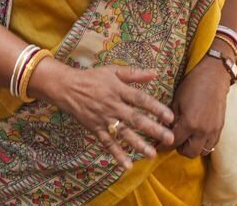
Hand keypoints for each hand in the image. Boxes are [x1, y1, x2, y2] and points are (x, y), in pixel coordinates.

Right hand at [30, 59, 175, 169]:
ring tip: (152, 154)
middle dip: (153, 129)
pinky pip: (107, 143)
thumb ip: (134, 74)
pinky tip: (127, 165)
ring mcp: (103, 119)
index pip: (140, 99)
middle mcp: (112, 105)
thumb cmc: (91, 78)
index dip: (156, 108)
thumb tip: (155, 73)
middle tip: (169, 139)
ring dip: (138, 144)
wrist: (65, 87)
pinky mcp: (95, 129)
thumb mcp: (112, 71)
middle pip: (135, 118)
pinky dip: (117, 154)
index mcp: (118, 90)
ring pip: (123, 133)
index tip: (170, 117)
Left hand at [169, 57, 229, 157]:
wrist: (214, 78)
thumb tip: (162, 129)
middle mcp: (203, 131)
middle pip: (189, 152)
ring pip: (202, 151)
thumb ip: (170, 118)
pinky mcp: (220, 129)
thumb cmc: (191, 86)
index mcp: (189, 123)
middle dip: (179, 148)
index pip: (174, 142)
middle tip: (173, 140)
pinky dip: (203, 144)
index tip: (158, 146)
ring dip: (192, 148)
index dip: (164, 145)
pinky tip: (196, 136)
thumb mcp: (176, 101)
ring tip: (186, 138)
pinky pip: (212, 145)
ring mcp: (213, 131)